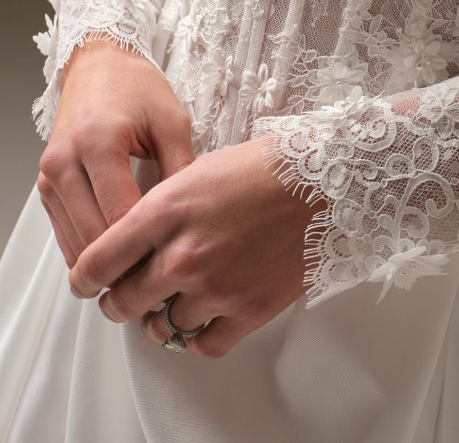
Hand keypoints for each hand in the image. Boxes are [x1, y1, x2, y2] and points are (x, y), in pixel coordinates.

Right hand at [37, 37, 194, 267]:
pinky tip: (121, 256)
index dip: (149, 248)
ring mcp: (51, 176)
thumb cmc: (136, 88)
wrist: (101, 65)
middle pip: (93, 239)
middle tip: (163, 278)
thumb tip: (191, 220)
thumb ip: (182, 171)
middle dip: (128, 264)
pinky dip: (90, 251)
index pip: (121, 218)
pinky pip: (65, 234)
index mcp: (98, 143)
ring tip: (145, 274)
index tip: (175, 262)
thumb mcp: (173, 122)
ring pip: (75, 245)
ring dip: (106, 265)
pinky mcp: (47, 186)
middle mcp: (65, 162)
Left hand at [67, 134, 324, 358]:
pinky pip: (205, 344)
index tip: (87, 283)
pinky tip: (206, 316)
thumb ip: (158, 211)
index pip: (98, 261)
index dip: (85, 278)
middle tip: (125, 298)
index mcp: (165, 211)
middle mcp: (183, 254)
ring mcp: (216, 286)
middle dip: (119, 302)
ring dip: (163, 317)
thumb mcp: (196, 172)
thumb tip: (132, 244)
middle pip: (124, 302)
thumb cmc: (261, 169)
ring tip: (174, 301)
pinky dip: (200, 335)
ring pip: (163, 325)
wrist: (320, 182)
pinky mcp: (248, 309)